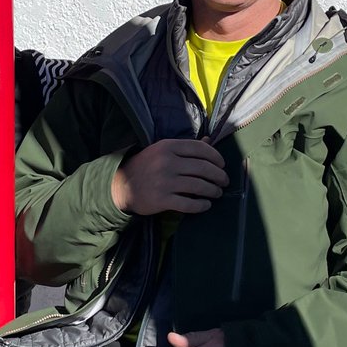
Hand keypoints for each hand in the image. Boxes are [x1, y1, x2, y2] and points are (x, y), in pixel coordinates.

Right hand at [110, 139, 228, 214]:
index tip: (222, 164)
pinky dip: (201, 205)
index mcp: (168, 146)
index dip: (216, 157)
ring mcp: (165, 182)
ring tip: (217, 192)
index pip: (200, 149)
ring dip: (213, 191)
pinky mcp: (162, 200)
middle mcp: (167, 162)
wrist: (121, 185)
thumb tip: (210, 140)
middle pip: (203, 168)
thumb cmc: (146, 165)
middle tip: (224, 181)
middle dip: (219, 176)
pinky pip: (189, 204)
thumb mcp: (163, 150)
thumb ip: (186, 147)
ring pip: (199, 186)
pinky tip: (206, 205)